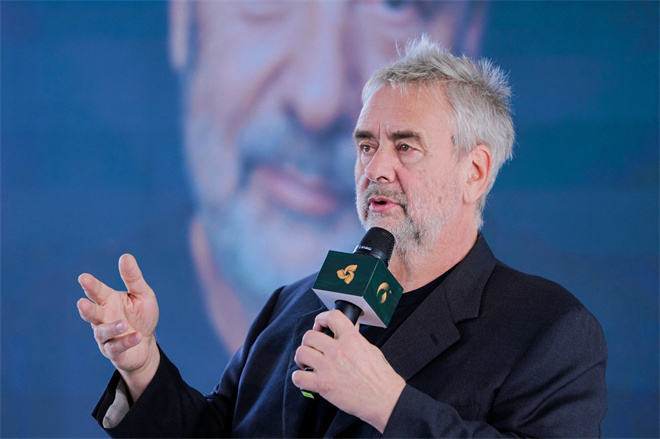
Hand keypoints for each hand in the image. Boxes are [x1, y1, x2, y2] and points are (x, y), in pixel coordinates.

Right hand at [77, 254, 159, 400]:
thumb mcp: (142, 295)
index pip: (97, 291)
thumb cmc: (142, 316)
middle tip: (82, 303)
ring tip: (124, 324)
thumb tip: (125, 256)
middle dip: (87, 309)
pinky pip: (116, 347)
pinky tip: (137, 336)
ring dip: (112, 328)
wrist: (146, 344)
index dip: (90, 285)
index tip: (83, 278)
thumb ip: (133, 278)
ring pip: (102, 332)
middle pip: (92, 313)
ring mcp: (106, 336)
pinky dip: (126, 341)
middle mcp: (104, 317)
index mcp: (109, 300)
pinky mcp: (112, 351)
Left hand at [291, 310, 405, 432]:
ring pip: (301, 352)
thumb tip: (350, 330)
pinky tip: (306, 377)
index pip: (331, 317)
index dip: (322, 319)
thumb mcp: (371, 350)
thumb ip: (356, 339)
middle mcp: (337, 351)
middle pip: (309, 335)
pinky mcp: (323, 385)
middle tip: (313, 347)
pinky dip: (298, 377)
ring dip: (302, 357)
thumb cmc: (381, 378)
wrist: (384, 399)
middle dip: (309, 341)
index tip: (319, 324)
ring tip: (307, 362)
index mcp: (351, 339)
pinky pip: (298, 377)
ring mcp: (328, 367)